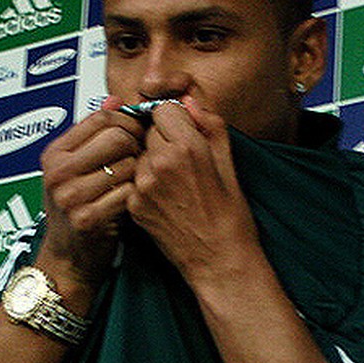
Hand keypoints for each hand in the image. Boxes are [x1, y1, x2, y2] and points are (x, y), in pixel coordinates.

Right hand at [38, 100, 145, 287]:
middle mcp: (58, 172)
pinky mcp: (88, 218)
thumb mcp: (76, 168)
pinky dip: (138, 195)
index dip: (128, 120)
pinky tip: (135, 201)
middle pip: (116, 136)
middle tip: (141, 158)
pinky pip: (129, 192)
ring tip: (136, 181)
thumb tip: (116, 99)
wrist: (69, 258)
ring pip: (127, 163)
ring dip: (139, 172)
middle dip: (137, 144)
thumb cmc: (78, 209)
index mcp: (54, 154)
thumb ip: (95, 134)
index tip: (138, 133)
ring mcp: (70, 196)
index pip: (101, 116)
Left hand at [127, 98, 259, 285]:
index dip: (175, 119)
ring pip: (138, 153)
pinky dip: (144, 183)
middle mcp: (160, 163)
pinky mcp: (133, 205)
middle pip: (148, 130)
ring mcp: (143, 186)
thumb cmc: (230, 217)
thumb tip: (189, 101)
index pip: (163, 109)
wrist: (219, 262)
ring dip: (151, 160)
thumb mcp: (229, 162)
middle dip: (162, 138)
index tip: (183, 131)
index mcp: (188, 147)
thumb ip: (209, 124)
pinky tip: (165, 198)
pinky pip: (134, 178)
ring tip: (174, 182)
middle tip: (181, 161)